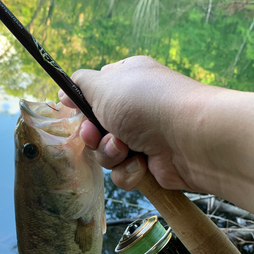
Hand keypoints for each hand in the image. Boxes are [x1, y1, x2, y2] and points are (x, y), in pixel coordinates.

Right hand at [59, 56, 210, 191]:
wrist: (190, 139)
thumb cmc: (147, 104)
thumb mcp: (105, 84)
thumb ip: (79, 85)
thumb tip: (64, 92)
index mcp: (127, 81)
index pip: (94, 93)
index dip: (82, 105)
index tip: (74, 111)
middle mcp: (135, 109)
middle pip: (96, 128)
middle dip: (93, 135)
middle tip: (97, 134)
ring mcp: (144, 138)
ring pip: (107, 153)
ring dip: (110, 154)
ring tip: (125, 148)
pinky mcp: (150, 165)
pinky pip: (123, 173)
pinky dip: (129, 171)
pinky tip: (141, 165)